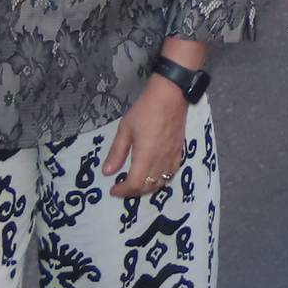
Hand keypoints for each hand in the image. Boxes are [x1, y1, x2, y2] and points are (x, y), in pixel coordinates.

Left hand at [102, 74, 190, 199]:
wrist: (170, 95)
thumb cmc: (145, 110)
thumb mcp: (125, 129)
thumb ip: (117, 152)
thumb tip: (107, 173)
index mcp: (146, 156)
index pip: (135, 184)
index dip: (122, 191)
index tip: (113, 190)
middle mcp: (161, 160)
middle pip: (148, 187)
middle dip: (133, 192)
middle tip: (122, 188)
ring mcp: (172, 156)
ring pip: (161, 182)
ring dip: (147, 188)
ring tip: (137, 184)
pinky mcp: (179, 151)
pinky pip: (172, 173)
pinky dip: (161, 179)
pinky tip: (155, 174)